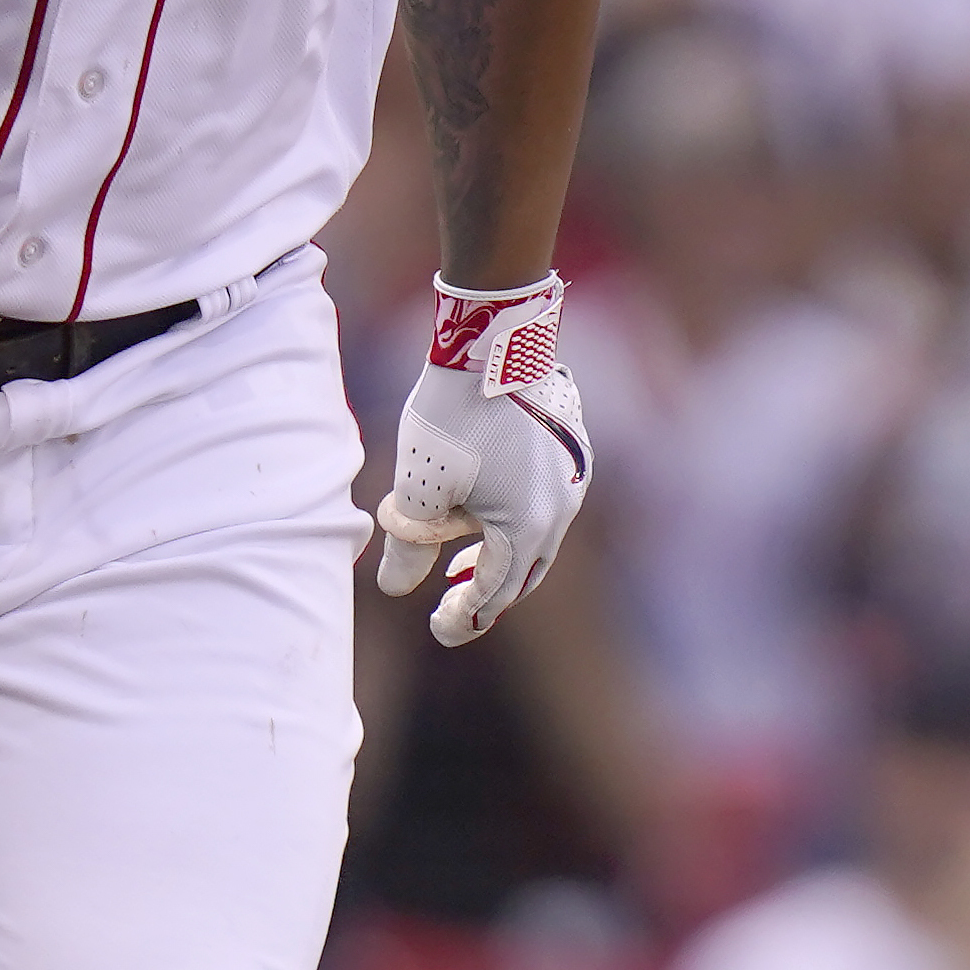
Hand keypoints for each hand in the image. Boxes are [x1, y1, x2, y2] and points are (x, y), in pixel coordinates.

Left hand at [372, 277, 590, 645]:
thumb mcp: (418, 488)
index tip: (437, 626)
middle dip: (487, 591)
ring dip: (499, 552)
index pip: (495, 593)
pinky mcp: (571, 449)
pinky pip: (546, 500)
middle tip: (451, 601)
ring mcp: (574, 477)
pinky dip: (515, 517)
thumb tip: (395, 589)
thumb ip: (408, 546)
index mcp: (528, 528)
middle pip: (525, 571)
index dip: (464, 618)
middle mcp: (563, 508)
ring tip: (461, 558)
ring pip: (537, 535)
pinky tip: (483, 503)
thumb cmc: (451, 417)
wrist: (492, 343)